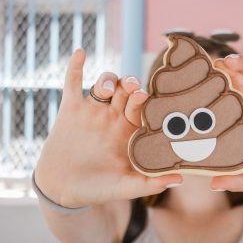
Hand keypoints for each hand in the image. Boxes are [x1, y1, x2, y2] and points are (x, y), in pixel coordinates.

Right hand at [35, 49, 181, 207]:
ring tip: (105, 90)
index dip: (146, 101)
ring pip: (104, 83)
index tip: (148, 98)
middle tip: (133, 89)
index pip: (143, 108)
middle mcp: (114, 117)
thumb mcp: (125, 187)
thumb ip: (149, 183)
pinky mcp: (71, 109)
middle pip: (126, 91)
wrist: (63, 190)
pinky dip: (75, 67)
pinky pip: (73, 82)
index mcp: (130, 131)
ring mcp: (93, 111)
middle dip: (130, 86)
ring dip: (108, 80)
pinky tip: (81, 53)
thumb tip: (179, 179)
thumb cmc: (98, 190)